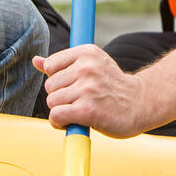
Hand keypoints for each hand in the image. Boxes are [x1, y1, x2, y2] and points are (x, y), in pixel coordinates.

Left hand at [34, 45, 149, 136]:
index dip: (59, 79)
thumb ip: (63, 64)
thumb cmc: (113, 86)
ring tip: (80, 111)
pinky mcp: (87, 110)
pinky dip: (59, 123)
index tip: (74, 85)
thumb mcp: (92, 66)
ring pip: (52, 102)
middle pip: (49, 85)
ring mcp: (87, 89)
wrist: (140, 104)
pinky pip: (56, 116)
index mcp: (87, 52)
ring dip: (61, 111)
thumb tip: (36, 61)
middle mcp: (87, 68)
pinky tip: (72, 122)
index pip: (51, 65)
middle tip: (80, 101)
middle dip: (60, 97)